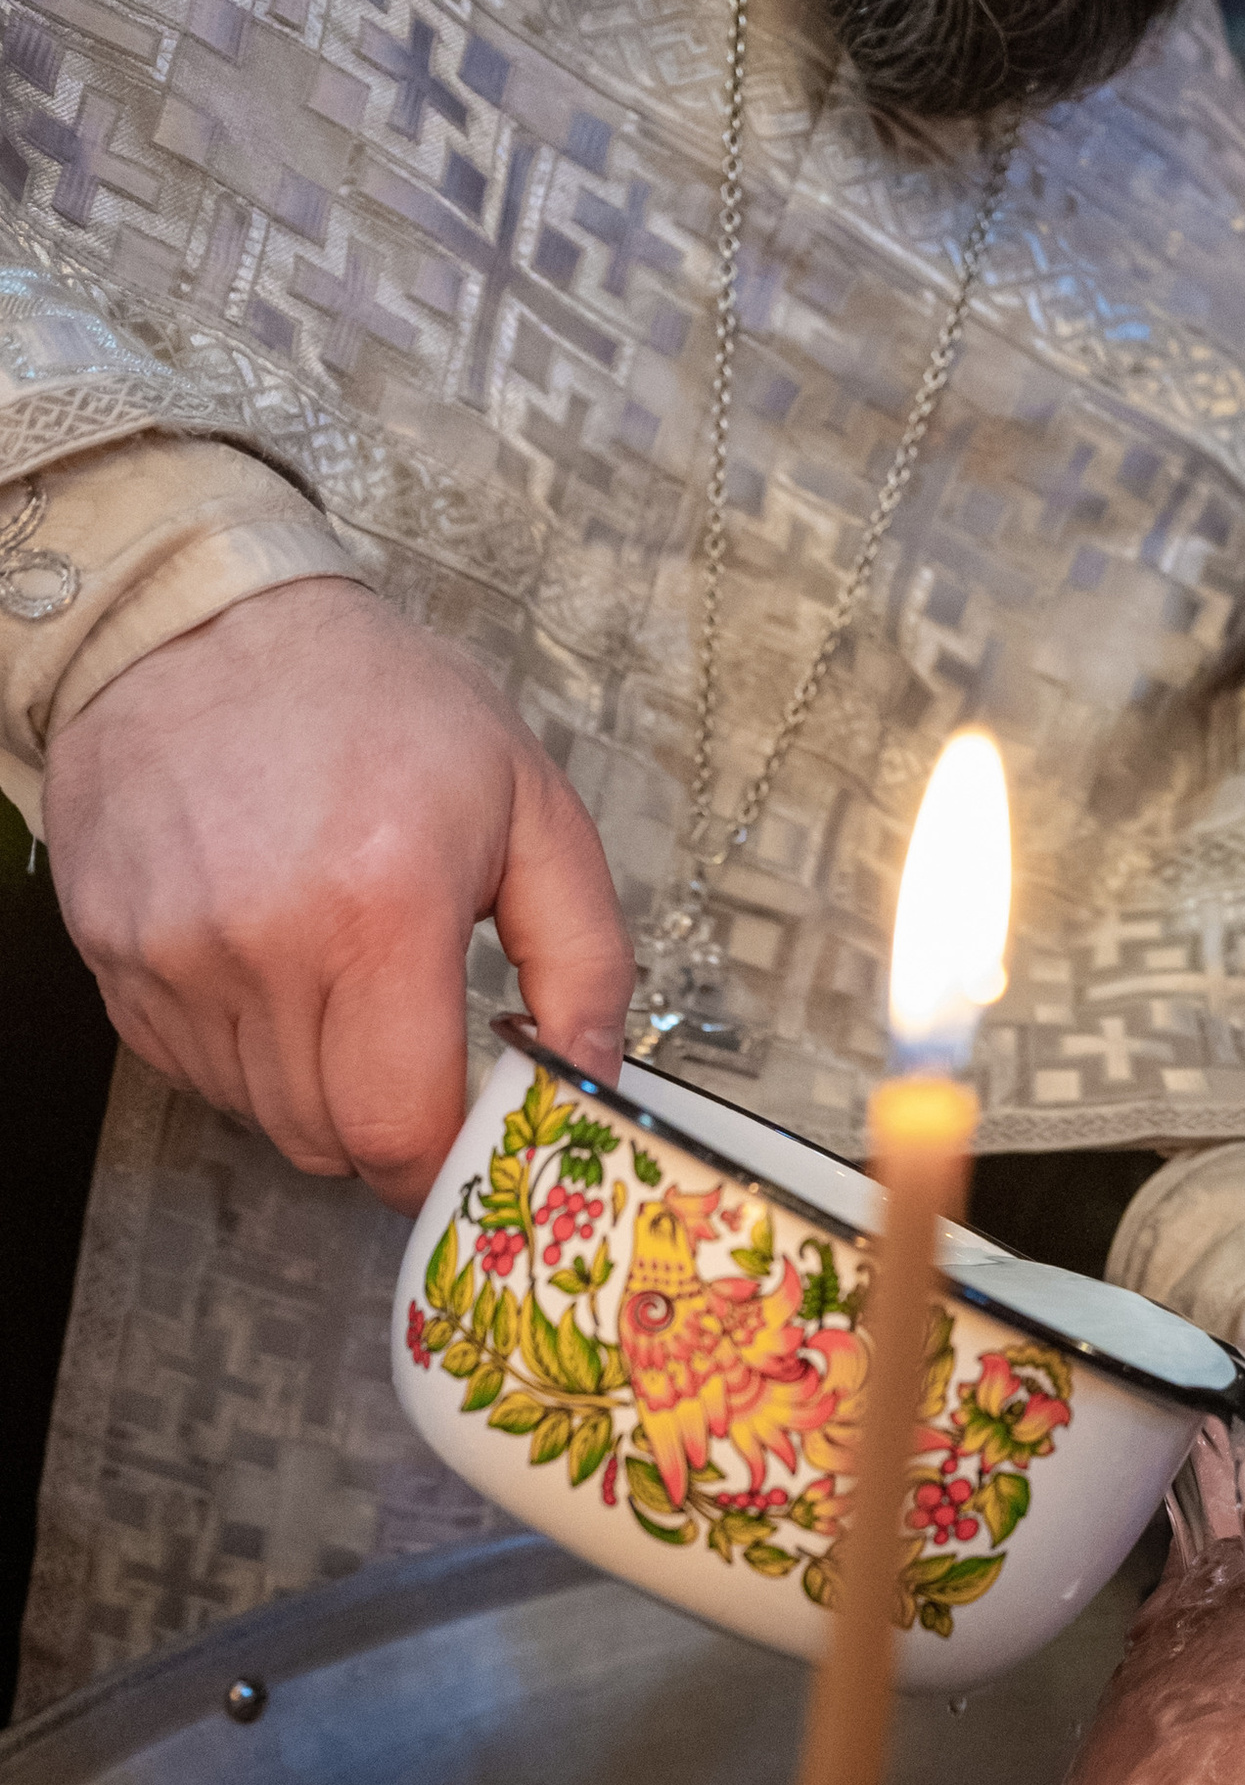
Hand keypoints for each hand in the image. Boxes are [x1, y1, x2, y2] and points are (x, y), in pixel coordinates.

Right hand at [44, 576, 633, 1210]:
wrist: (205, 619)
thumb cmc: (378, 704)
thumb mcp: (531, 805)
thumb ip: (587, 960)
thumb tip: (593, 1082)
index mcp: (380, 908)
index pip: (397, 1130)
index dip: (440, 1164)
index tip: (466, 1141)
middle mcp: (262, 942)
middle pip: (325, 1140)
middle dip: (384, 1125)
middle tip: (410, 1050)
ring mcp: (172, 953)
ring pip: (258, 1112)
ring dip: (312, 1084)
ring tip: (336, 979)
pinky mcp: (111, 953)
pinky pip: (190, 1067)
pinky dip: (242, 1048)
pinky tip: (269, 962)